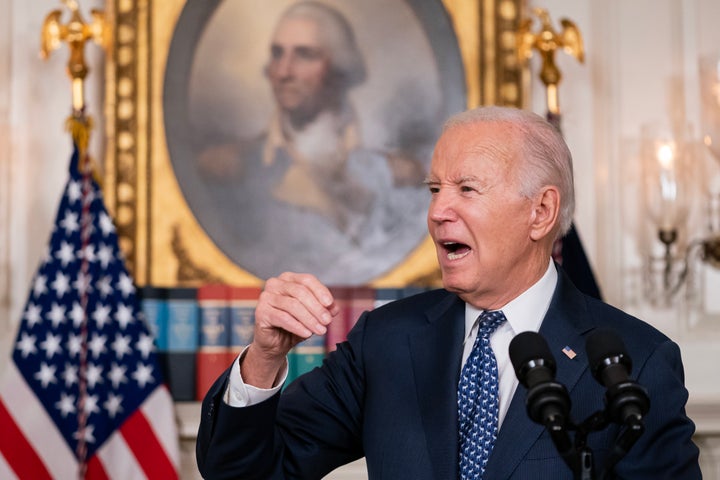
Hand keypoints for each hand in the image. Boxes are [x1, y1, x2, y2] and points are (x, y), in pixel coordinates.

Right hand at [242, 272, 339, 387]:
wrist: (275, 344)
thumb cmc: (294, 325)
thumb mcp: (312, 316)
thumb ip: (324, 309)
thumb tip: (334, 308)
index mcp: (288, 279)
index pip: (307, 280)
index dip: (320, 291)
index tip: (330, 304)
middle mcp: (275, 284)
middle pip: (300, 292)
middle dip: (316, 308)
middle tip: (327, 321)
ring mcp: (266, 297)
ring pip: (292, 305)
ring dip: (309, 319)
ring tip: (320, 330)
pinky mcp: (261, 312)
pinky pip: (283, 318)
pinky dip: (297, 326)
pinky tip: (307, 334)